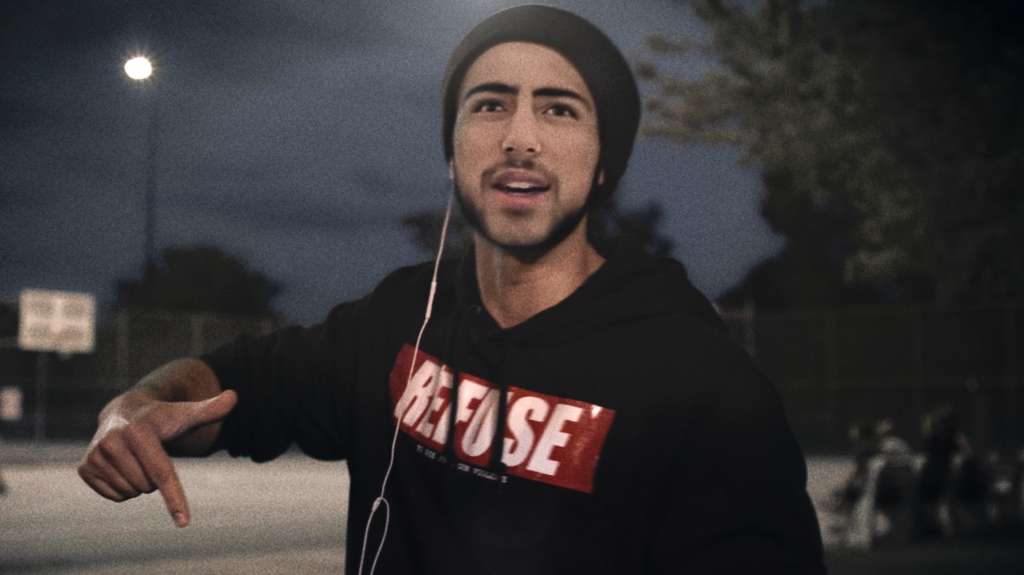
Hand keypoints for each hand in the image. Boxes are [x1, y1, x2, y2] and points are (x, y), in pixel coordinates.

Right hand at [77, 390, 236, 526]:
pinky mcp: (84, 467)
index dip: (175, 499)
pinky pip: (114, 497)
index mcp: (139, 432)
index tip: (184, 522)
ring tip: (137, 458)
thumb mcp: (186, 414)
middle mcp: (113, 442)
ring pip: (130, 494)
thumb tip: (234, 396)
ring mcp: (95, 455)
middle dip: (154, 477)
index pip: (162, 473)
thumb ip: (210, 410)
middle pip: (147, 487)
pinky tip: (122, 466)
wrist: (125, 411)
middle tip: (151, 454)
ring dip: (139, 483)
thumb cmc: (163, 417)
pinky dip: (123, 488)